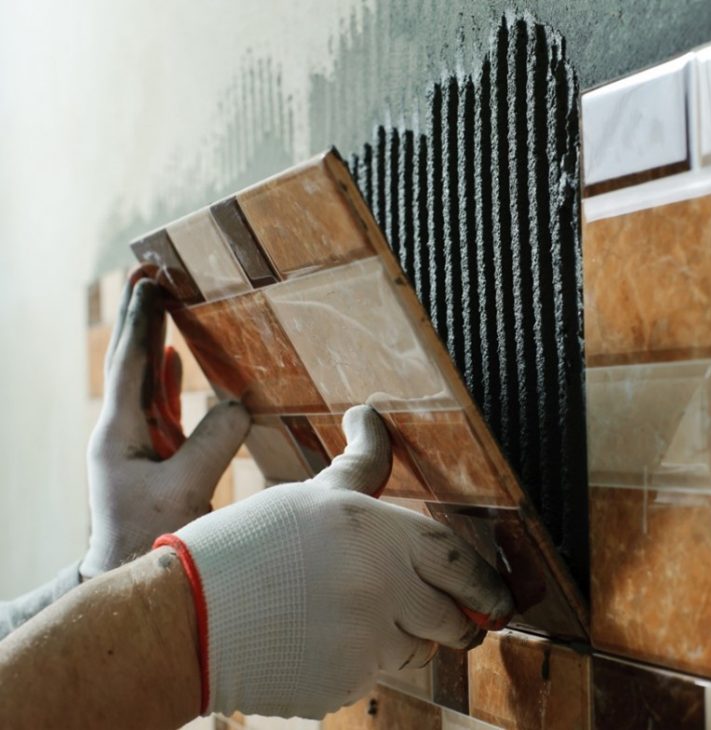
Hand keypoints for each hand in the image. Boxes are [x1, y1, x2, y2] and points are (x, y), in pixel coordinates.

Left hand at [81, 276, 250, 579]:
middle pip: (131, 361)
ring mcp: (132, 443)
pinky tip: (171, 356)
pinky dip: (163, 374)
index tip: (150, 282)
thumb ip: (214, 442)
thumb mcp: (186, 489)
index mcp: (119, 432)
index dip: (144, 321)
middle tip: (150, 274)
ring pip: (142, 378)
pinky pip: (156, 403)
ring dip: (153, 338)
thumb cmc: (152, 538)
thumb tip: (238, 404)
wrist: (127, 575)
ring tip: (162, 301)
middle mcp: (120, 430)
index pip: (131, 363)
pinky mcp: (148, 455)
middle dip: (142, 317)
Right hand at [156, 406, 514, 718]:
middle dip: (456, 621)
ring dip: (405, 640)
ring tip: (357, 618)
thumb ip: (360, 467)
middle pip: (454, 619)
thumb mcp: (311, 495)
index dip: (489, 585)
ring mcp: (365, 644)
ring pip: (416, 652)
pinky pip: (375, 678)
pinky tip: (322, 641)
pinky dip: (362, 665)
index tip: (500, 600)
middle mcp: (384, 589)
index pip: (461, 563)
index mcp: (380, 535)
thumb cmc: (247, 546)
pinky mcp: (343, 686)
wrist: (186, 616)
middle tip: (447, 617)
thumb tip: (370, 417)